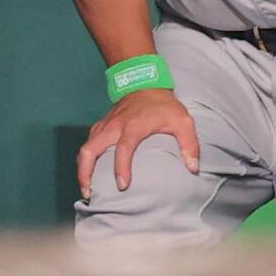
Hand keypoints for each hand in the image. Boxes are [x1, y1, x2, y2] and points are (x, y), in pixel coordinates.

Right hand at [77, 89, 199, 201]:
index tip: (122, 186)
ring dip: (82, 168)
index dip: (121, 168)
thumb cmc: (164, 105)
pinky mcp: (101, 125)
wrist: (146, 83)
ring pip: (86, 147)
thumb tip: (193, 168)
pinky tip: (90, 171)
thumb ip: (189, 144)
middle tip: (90, 193)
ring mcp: (105, 126)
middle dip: (85, 173)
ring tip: (87, 188)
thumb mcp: (182, 121)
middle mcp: (115, 127)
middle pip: (90, 149)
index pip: (124, 148)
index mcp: (133, 126)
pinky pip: (88, 143)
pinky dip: (86, 158)